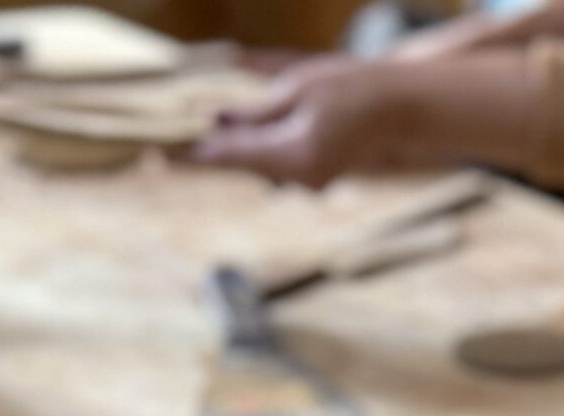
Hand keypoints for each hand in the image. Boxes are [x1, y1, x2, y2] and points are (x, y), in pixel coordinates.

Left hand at [191, 58, 435, 186]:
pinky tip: (236, 139)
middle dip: (213, 150)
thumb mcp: (296, 88)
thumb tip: (217, 121)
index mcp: (296, 154)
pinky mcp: (315, 174)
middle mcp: (301, 176)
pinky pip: (276, 161)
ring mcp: (310, 179)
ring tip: (199, 141)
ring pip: (259, 163)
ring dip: (235, 148)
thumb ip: (254, 111)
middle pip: (244, 162)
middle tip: (168, 151)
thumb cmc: (351, 88)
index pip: (234, 154)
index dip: (197, 154)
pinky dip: (257, 149)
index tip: (164, 159)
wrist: (399, 105)